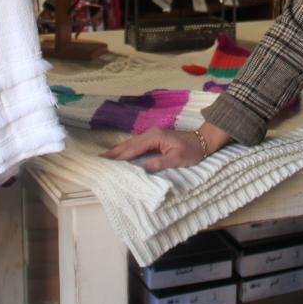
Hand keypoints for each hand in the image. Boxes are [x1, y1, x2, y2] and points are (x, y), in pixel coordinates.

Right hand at [101, 123, 231, 172]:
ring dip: (119, 152)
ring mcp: (152, 135)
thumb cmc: (192, 150)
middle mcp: (150, 134)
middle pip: (128, 145)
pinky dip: (127, 151)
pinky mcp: (154, 139)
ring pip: (131, 144)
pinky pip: (136, 145)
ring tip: (105, 160)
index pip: (133, 149)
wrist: (203, 141)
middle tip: (98, 161)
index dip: (119, 157)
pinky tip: (121, 156)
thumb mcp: (178, 158)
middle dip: (114, 153)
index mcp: (154, 137)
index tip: (106, 163)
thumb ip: (159, 163)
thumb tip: (142, 169)